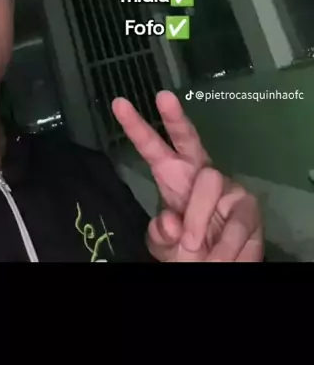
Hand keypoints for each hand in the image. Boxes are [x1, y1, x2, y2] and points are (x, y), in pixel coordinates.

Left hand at [112, 91, 262, 261]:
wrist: (220, 268)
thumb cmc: (188, 248)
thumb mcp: (166, 246)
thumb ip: (161, 235)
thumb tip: (170, 221)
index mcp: (171, 176)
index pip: (152, 147)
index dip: (136, 127)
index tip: (118, 104)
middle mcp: (198, 172)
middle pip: (187, 138)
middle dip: (174, 117)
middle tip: (163, 97)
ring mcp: (226, 186)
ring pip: (209, 181)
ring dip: (198, 219)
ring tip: (193, 247)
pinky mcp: (246, 206)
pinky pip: (236, 220)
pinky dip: (224, 245)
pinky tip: (217, 258)